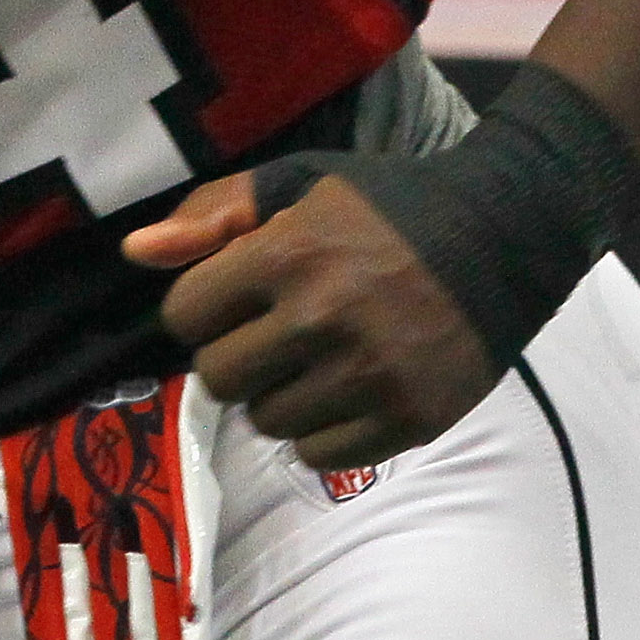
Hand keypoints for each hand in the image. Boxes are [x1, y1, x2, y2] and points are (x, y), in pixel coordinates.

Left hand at [120, 172, 498, 470]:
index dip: (203, 306)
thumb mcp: (297, 185)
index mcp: (286, 254)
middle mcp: (322, 319)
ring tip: (317, 358)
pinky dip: (322, 430)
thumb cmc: (386, 208)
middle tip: (273, 334)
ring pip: (266, 420)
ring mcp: (367, 375)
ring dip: (279, 394)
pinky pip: (318, 454)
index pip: (186, 315)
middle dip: (235, 354)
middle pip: (219, 376)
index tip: (234, 299)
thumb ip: (211, 215)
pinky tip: (347, 389)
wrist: (504, 236)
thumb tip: (136, 252)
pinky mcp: (408, 418)